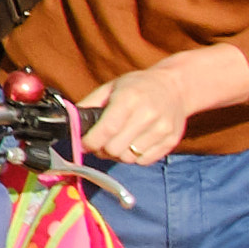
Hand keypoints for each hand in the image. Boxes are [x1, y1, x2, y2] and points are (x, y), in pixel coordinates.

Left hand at [78, 44, 248, 162]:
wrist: (176, 87)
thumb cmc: (138, 87)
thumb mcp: (112, 87)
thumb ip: (90, 105)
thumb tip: (71, 123)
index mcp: (130, 98)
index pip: (106, 130)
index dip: (90, 142)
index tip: (85, 143)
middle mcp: (148, 114)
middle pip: (115, 149)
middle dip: (102, 149)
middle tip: (101, 142)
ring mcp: (162, 129)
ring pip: (129, 158)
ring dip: (118, 154)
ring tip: (119, 141)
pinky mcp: (171, 141)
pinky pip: (144, 161)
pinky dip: (134, 156)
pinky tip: (134, 143)